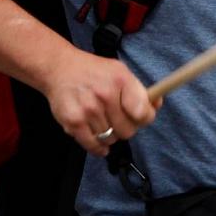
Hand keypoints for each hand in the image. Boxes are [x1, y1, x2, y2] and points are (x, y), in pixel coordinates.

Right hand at [44, 49, 158, 156]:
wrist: (58, 68)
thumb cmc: (93, 72)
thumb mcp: (120, 72)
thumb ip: (140, 91)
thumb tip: (157, 105)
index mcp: (121, 81)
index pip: (143, 114)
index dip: (144, 119)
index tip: (138, 117)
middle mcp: (105, 95)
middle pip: (128, 131)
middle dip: (125, 127)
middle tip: (116, 118)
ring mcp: (88, 109)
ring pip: (111, 139)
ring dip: (108, 134)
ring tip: (101, 120)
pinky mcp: (73, 122)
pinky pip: (93, 145)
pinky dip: (98, 147)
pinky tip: (99, 141)